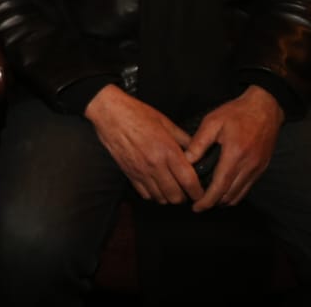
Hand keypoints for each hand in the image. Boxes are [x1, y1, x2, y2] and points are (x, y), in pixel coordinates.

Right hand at [84, 84, 201, 204]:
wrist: (110, 113)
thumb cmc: (136, 113)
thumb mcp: (165, 122)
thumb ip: (183, 139)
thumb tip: (197, 151)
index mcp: (167, 150)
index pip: (189, 181)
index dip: (198, 192)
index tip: (201, 193)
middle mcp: (155, 164)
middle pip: (175, 195)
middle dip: (185, 196)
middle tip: (187, 190)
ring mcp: (140, 171)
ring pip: (160, 198)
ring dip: (169, 197)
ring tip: (172, 189)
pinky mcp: (129, 173)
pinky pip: (145, 194)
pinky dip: (153, 194)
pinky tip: (156, 186)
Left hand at [186, 86, 282, 212]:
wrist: (265, 108)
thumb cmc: (236, 113)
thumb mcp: (212, 122)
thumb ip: (199, 142)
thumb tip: (186, 161)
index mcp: (234, 155)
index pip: (219, 186)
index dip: (207, 200)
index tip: (196, 207)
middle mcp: (248, 166)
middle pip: (230, 195)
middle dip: (213, 203)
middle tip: (198, 204)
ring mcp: (257, 168)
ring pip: (239, 194)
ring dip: (224, 200)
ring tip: (209, 199)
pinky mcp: (262, 167)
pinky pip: (247, 187)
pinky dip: (235, 193)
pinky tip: (224, 190)